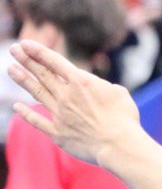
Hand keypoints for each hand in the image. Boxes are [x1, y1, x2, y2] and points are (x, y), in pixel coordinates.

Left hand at [7, 40, 141, 167]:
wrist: (117, 145)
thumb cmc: (124, 119)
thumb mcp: (119, 93)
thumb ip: (103, 86)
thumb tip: (99, 88)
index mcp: (81, 82)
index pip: (54, 62)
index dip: (38, 51)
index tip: (25, 43)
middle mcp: (66, 95)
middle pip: (42, 74)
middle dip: (25, 60)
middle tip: (13, 49)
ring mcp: (59, 114)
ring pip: (37, 93)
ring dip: (22, 80)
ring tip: (10, 69)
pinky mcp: (57, 133)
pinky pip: (38, 121)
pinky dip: (26, 114)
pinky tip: (16, 107)